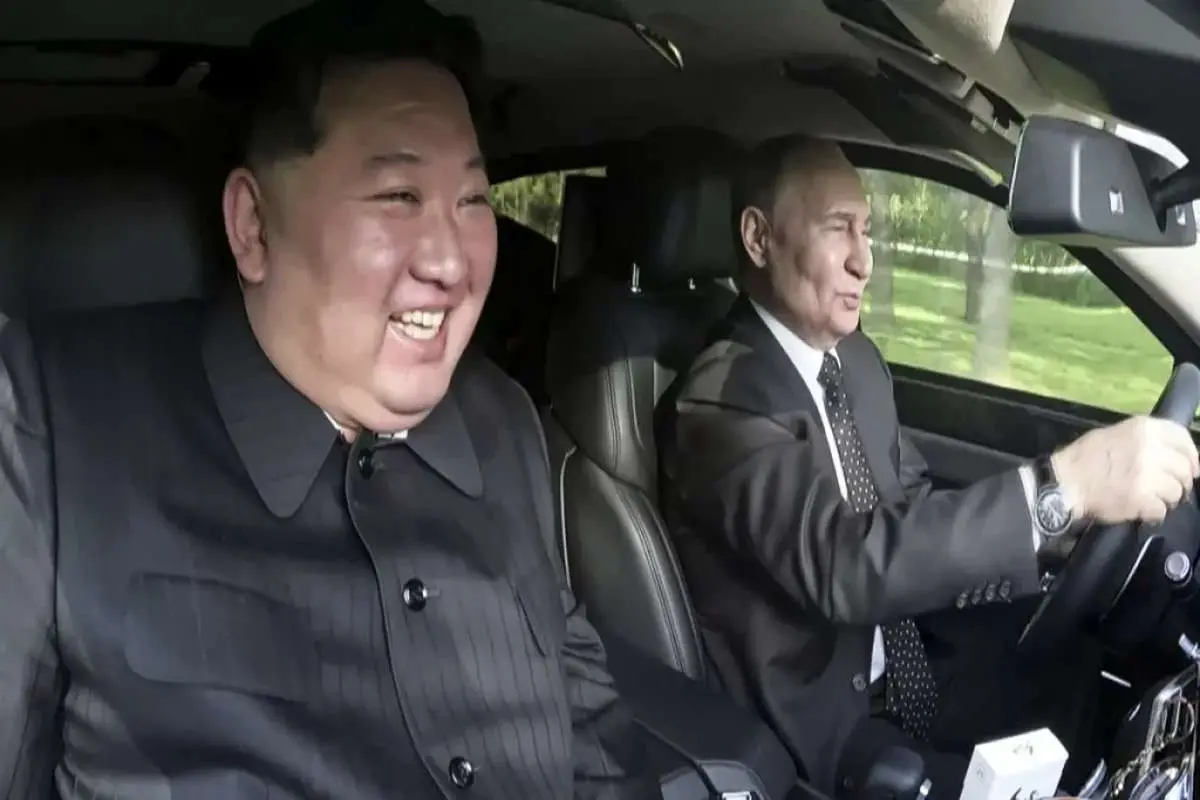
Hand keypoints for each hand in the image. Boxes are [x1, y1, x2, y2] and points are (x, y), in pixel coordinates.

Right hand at [1052, 416, 1199, 524]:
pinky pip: (1162, 509)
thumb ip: (1145, 439)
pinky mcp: (1142, 497)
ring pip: (1176, 491)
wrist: (1064, 483)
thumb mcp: (1115, 434)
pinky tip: (1141, 509)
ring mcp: (1147, 474)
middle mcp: (1149, 448)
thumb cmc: (1085, 458)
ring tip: (1149, 499)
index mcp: (1143, 428)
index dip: (1191, 455)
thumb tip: (1172, 453)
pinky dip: (1153, 513)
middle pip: (1185, 468)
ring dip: (1166, 498)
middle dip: (1179, 481)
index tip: (1191, 467)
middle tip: (1167, 488)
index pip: (1182, 438)